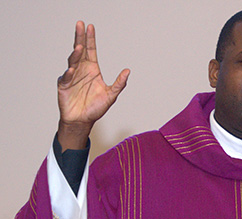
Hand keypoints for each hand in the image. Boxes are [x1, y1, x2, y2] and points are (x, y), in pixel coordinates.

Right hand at [57, 21, 129, 150]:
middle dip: (80, 37)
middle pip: (80, 51)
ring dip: (76, 55)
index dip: (90, 39)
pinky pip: (66, 78)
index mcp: (92, 70)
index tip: (90, 27)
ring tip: (80, 48)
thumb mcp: (111, 96)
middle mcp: (81, 70)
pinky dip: (68, 74)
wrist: (82, 121)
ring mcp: (71, 77)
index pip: (91, 51)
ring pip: (73, 61)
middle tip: (80, 24)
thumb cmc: (95, 108)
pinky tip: (72, 69)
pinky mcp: (64, 86)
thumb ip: (119, 84)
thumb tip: (128, 71)